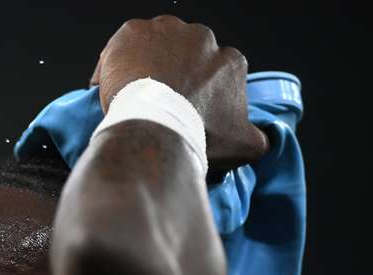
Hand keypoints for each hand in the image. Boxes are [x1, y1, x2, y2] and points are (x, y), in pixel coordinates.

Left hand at [90, 16, 267, 176]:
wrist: (154, 130)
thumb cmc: (197, 136)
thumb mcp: (243, 145)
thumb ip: (257, 138)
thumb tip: (260, 139)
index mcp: (229, 60)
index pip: (214, 73)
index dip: (198, 93)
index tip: (184, 110)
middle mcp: (202, 37)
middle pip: (184, 57)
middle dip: (173, 76)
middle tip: (158, 104)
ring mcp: (166, 31)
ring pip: (155, 47)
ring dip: (147, 65)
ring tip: (135, 94)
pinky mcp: (133, 32)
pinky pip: (122, 45)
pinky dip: (116, 63)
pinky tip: (112, 87)